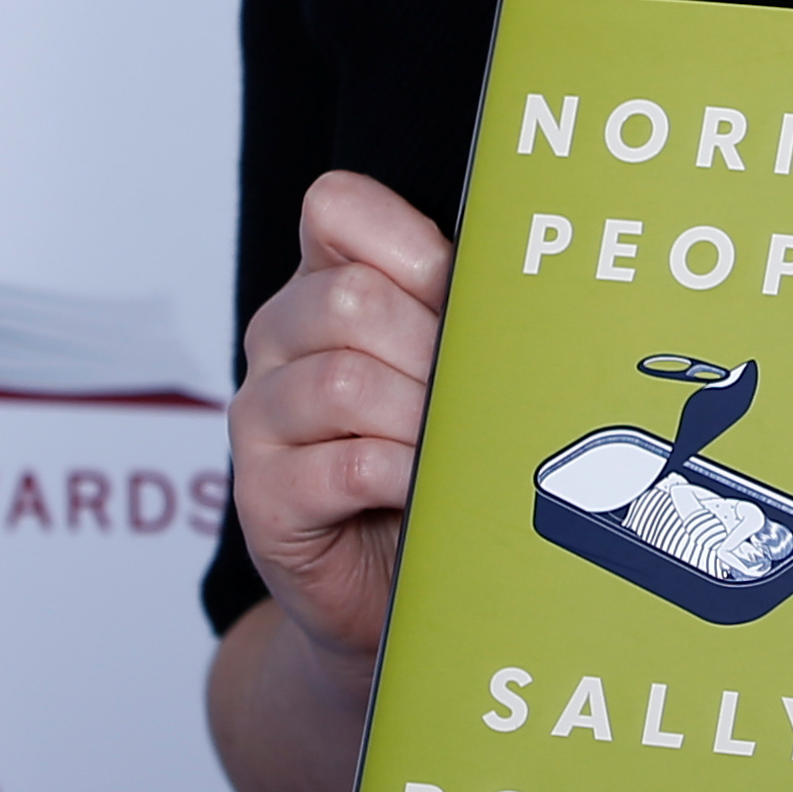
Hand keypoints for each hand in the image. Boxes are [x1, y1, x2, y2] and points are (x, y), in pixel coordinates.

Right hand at [227, 170, 454, 677]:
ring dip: (420, 419)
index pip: (335, 208)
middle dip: (431, 348)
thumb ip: (460, 317)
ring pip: (343, 381)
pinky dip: (402, 476)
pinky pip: (343, 466)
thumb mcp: (443, 373)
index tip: (457, 294)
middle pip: (348, 298)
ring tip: (452, 449)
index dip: (408, 244)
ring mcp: (260, 417)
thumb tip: (532, 288)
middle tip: (472, 395)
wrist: (383, 584)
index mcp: (321, 286)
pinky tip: (422, 490)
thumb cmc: (424, 465)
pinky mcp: (263, 496)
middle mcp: (278, 339)